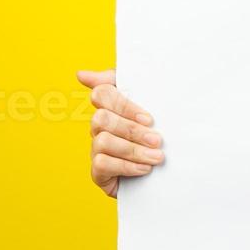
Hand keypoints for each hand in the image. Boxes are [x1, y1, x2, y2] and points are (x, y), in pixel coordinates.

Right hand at [77, 69, 164, 198]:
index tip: (149, 118)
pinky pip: (102, 164)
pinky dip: (126, 166)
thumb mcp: (152, 107)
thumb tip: (81, 74)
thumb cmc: (158, 137)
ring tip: (157, 157)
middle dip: (132, 130)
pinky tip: (144, 169)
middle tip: (158, 140)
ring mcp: (97, 149)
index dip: (123, 105)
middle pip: (101, 118)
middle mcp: (99, 127)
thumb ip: (127, 85)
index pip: (102, 93)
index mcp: (111, 108)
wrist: (169, 175)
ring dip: (133, 150)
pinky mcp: (99, 172)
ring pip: (103, 141)